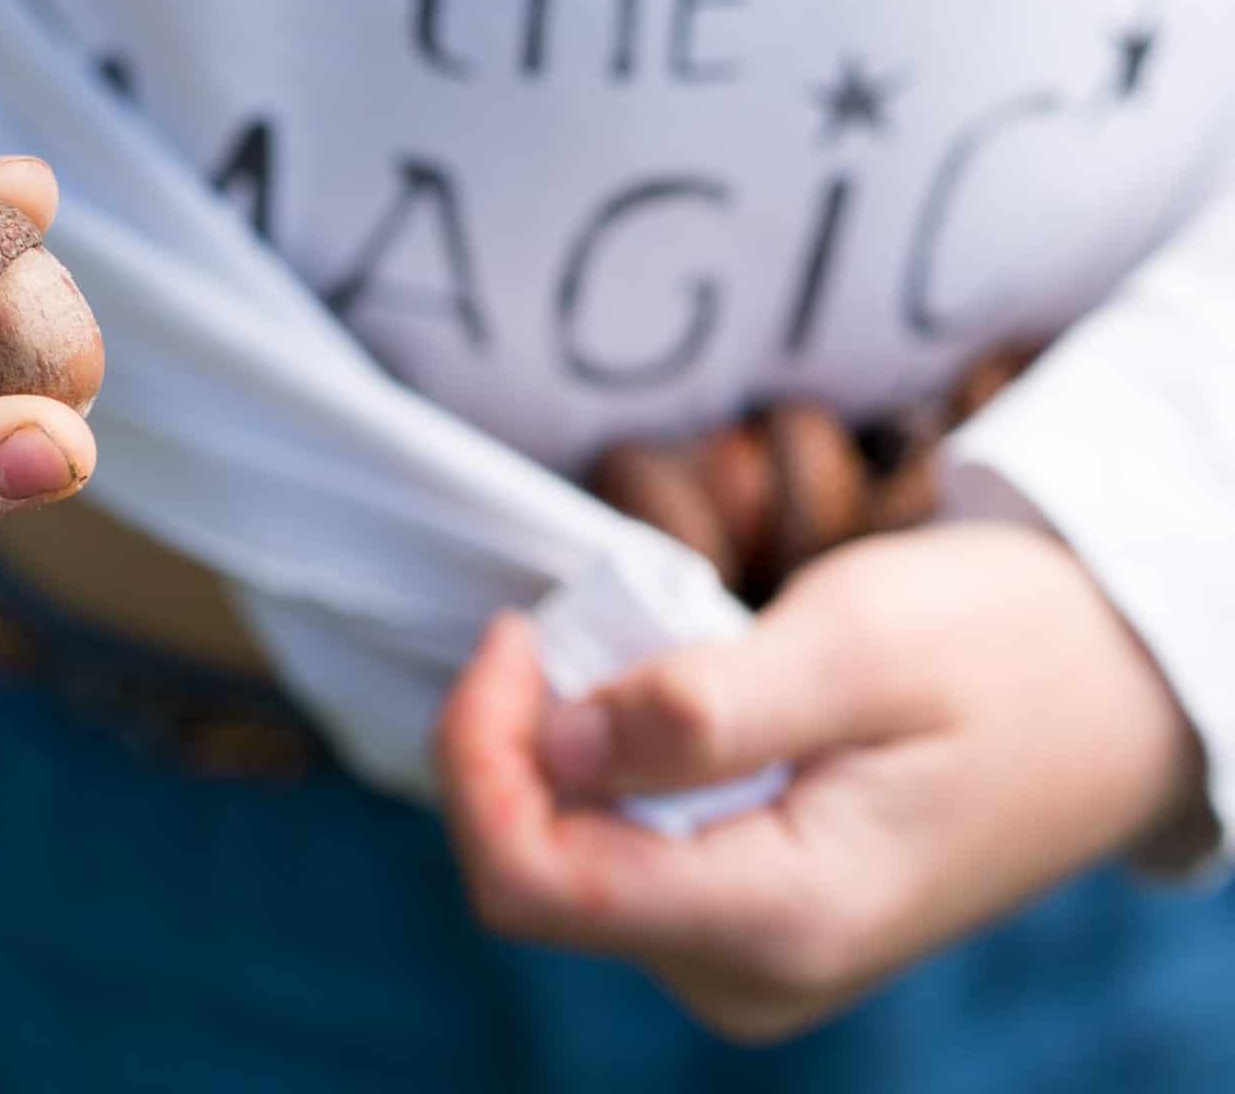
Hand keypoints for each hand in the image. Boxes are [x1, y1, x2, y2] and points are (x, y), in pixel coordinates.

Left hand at [435, 521, 1204, 1041]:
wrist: (1114, 702)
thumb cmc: (1001, 655)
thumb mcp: (855, 645)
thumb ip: (701, 708)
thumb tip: (555, 746)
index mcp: (779, 919)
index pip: (530, 880)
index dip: (480, 753)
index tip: (516, 634)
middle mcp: (745, 972)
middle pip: (538, 868)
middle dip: (527, 738)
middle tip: (599, 623)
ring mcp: (744, 957)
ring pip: (570, 858)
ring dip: (574, 744)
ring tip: (665, 657)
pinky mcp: (744, 921)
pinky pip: (622, 849)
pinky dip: (615, 763)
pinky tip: (679, 703)